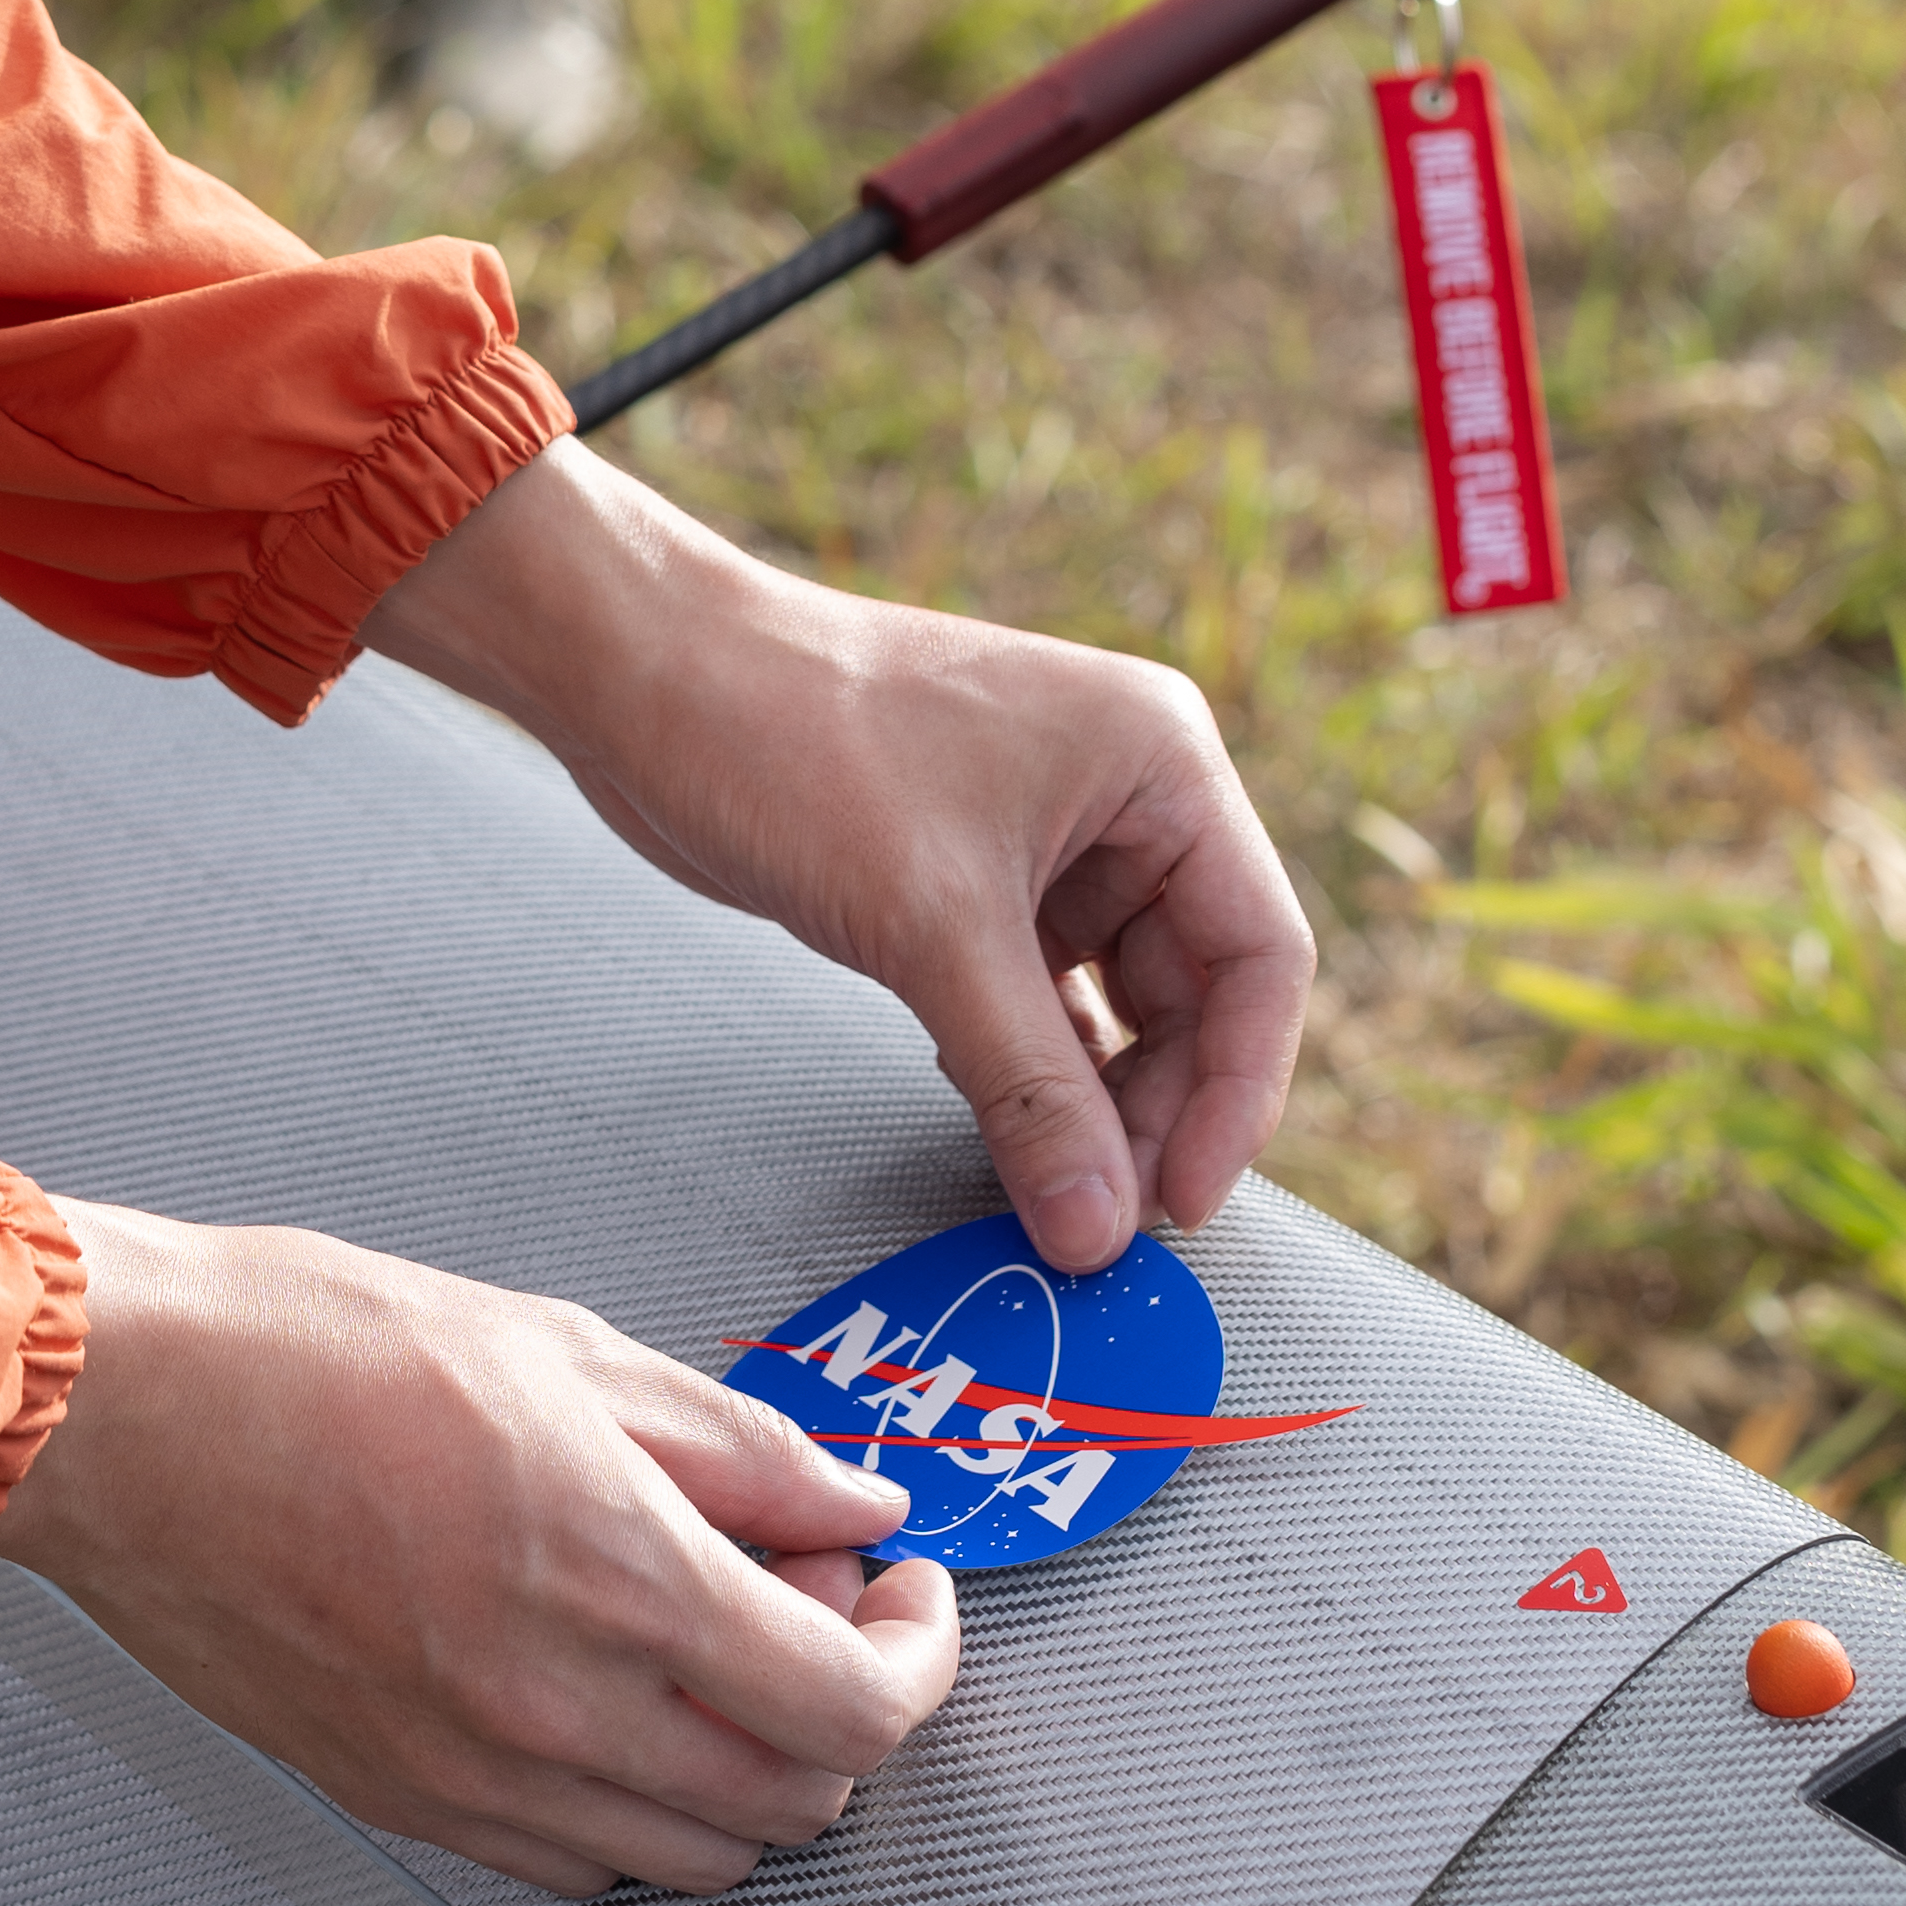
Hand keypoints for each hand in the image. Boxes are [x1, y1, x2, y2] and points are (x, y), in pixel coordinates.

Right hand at [0, 1200, 960, 1894]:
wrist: (118, 1413)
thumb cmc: (306, 1351)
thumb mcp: (562, 1349)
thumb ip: (738, 1448)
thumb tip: (856, 1504)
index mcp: (621, 1576)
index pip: (856, 1705)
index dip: (918, 1655)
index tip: (904, 1593)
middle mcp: (560, 1708)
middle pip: (799, 1800)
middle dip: (844, 1707)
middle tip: (811, 1599)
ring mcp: (477, 1777)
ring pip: (699, 1856)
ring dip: (748, 1771)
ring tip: (707, 1647)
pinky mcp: (404, 1804)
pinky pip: (580, 1869)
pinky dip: (636, 1812)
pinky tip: (607, 1701)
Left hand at [365, 443, 1312, 1273]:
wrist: (647, 678)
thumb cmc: (794, 735)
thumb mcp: (933, 927)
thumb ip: (1028, 1087)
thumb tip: (1098, 1228)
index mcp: (1160, 763)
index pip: (1259, 954)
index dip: (1234, 1091)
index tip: (1184, 1200)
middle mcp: (1122, 792)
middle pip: (1194, 989)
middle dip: (1155, 1106)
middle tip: (1102, 1215)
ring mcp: (1045, 834)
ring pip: (1114, 1003)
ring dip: (1087, 1097)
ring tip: (1050, 1187)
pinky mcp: (967, 874)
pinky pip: (1036, 994)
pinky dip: (1024, 1062)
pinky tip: (993, 1120)